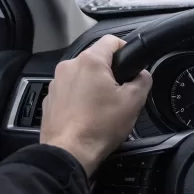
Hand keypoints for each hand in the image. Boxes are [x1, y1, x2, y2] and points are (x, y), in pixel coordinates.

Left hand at [40, 35, 151, 175]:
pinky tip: (89, 115)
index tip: (131, 63)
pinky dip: (80, 98)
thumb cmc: (99, 127)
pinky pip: (70, 91)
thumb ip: (143, 80)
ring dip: (94, 85)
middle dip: (110, 72)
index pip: (111, 40)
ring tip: (104, 107)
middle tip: (121, 92)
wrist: (69, 153)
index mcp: (90, 62)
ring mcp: (56, 83)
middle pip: (96, 59)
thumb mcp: (134, 101)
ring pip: (82, 76)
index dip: (125, 48)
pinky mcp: (50, 99)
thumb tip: (142, 75)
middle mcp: (69, 67)